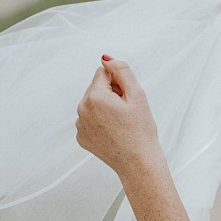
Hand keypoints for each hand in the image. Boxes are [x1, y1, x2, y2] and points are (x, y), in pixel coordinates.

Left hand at [76, 56, 162, 177]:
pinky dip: (101, 120)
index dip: (119, 82)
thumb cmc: (140, 130)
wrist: (138, 162)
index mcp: (94, 97)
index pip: (103, 73)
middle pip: (97, 88)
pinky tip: (114, 130)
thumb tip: (106, 58)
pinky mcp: (81, 137)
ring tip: (121, 122)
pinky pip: (90, 119)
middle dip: (111, 93)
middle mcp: (82, 110)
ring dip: (106, 107)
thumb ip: (121, 71)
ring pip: (93, 103)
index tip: (127, 97)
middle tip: (127, 110)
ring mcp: (80, 126)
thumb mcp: (137, 94)